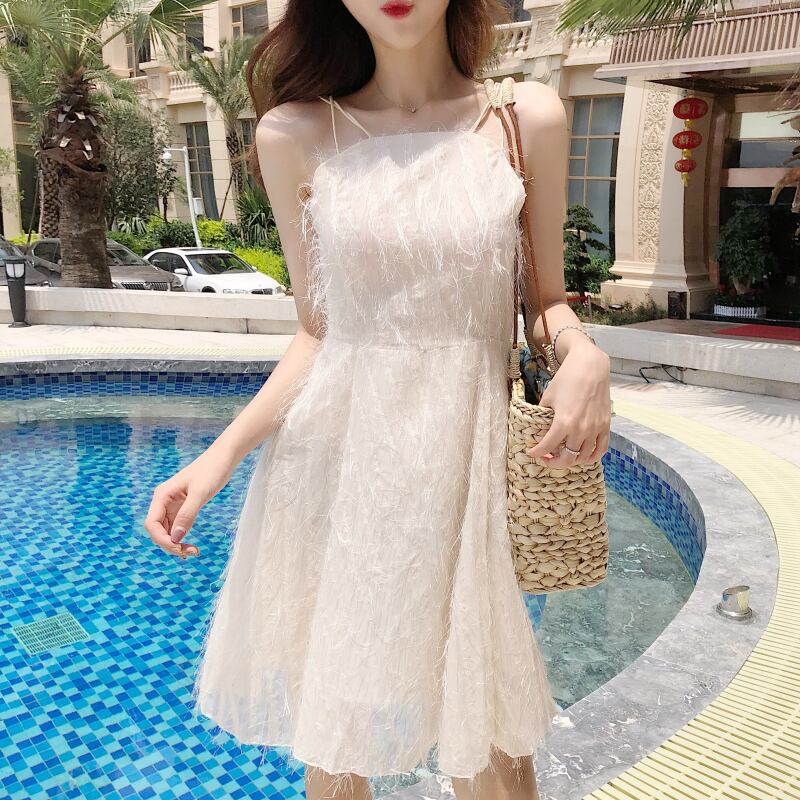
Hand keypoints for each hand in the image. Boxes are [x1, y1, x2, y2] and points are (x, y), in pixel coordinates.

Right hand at [144, 448, 236, 558]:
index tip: (179, 549)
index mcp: (162, 495)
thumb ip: (188, 515)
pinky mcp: (183, 507)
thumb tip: (176, 538)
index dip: (161, 540)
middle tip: (190, 553)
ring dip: (175, 543)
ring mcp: (172, 505)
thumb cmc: (211, 471)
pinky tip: (189, 546)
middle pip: (157, 530)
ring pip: (167, 530)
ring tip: (193, 551)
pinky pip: (176, 526)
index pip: (152, 524)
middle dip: (169, 544)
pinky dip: (181, 537)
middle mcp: (163, 501)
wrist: (223, 458)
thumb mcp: (200, 493)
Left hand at [525, 342, 610, 467]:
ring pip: (584, 457)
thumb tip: (539, 430)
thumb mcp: (548, 397)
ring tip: (564, 455)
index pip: (547, 447)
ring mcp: (595, 429)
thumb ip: (543, 416)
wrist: (591, 367)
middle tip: (547, 457)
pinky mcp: (605, 426)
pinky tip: (582, 455)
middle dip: (554, 462)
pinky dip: (591, 456)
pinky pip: (600, 449)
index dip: (536, 453)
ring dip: (572, 460)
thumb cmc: (567, 379)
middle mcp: (580, 429)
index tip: (531, 453)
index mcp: (563, 423)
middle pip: (567, 459)